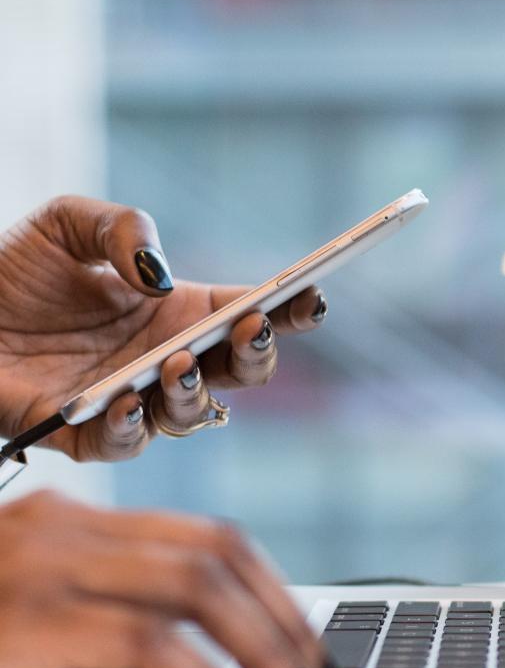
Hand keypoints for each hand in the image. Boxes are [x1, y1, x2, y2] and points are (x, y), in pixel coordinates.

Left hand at [0, 195, 326, 460]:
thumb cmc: (12, 270)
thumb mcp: (68, 224)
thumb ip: (124, 228)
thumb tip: (163, 279)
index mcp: (180, 311)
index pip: (252, 313)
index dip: (291, 309)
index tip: (312, 296)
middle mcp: (167, 358)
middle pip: (242, 370)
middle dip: (259, 354)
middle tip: (251, 328)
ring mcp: (132, 398)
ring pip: (192, 414)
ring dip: (195, 393)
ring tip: (178, 363)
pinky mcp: (82, 431)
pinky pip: (122, 443)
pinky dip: (131, 427)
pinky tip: (126, 402)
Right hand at [0, 490, 341, 667]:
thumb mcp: (32, 634)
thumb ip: (111, 643)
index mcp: (72, 524)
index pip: (209, 538)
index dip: (275, 593)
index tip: (311, 648)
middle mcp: (62, 526)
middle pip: (219, 552)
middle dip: (287, 622)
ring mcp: (41, 562)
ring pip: (198, 585)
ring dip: (266, 650)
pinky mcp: (23, 615)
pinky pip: (145, 642)